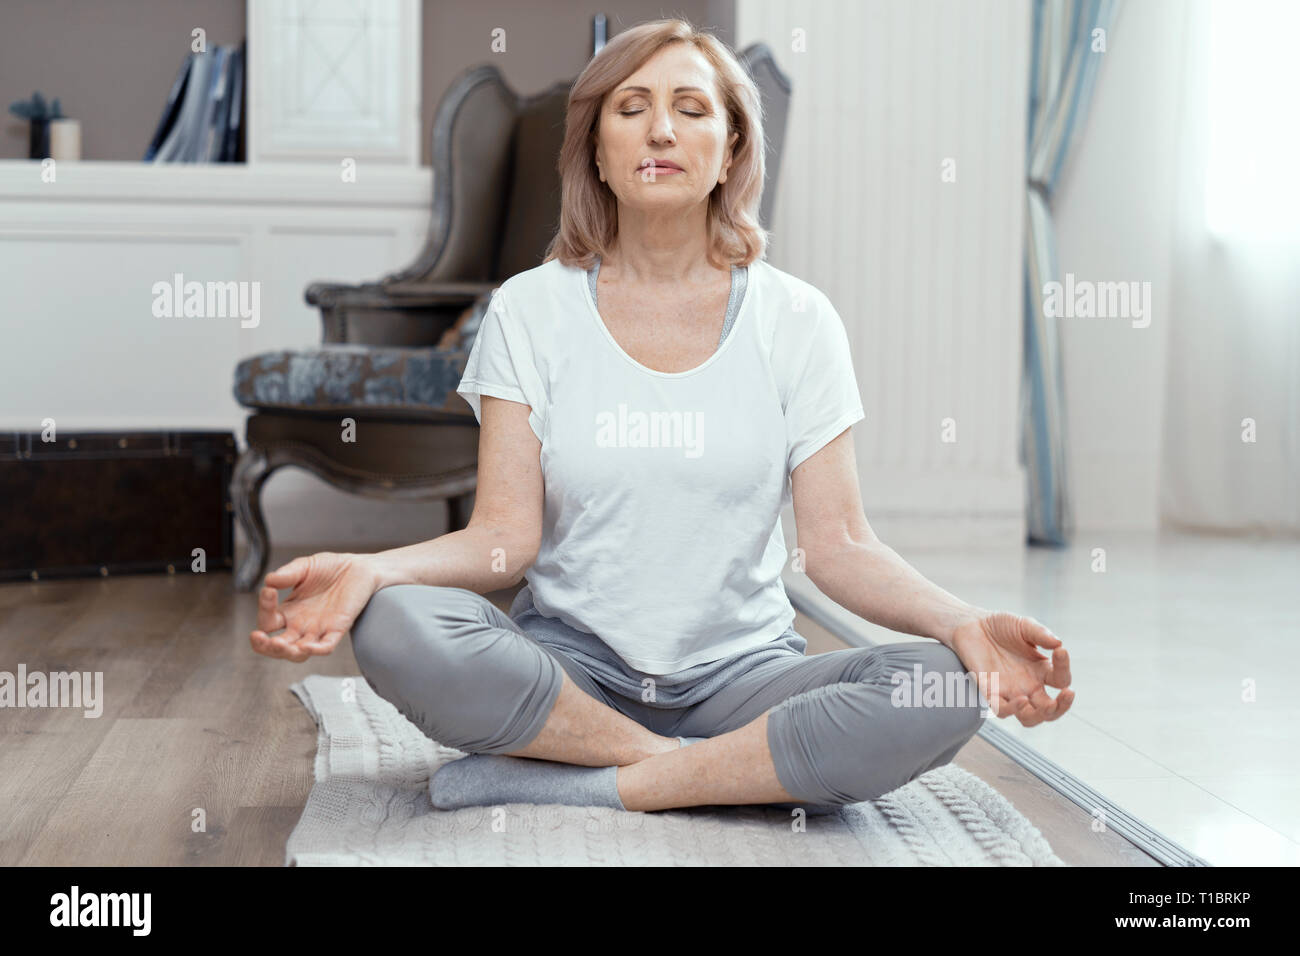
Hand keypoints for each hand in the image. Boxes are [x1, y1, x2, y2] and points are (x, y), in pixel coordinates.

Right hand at [249, 552, 377, 661]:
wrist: (360, 567)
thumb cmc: (331, 568)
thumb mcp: (304, 567)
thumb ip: (287, 574)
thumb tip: (268, 580)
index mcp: (289, 611)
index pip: (267, 621)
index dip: (263, 609)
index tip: (269, 591)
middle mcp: (301, 624)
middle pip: (277, 646)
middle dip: (264, 646)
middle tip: (257, 637)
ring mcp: (319, 629)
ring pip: (298, 652)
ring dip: (287, 652)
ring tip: (279, 645)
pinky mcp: (338, 629)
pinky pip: (326, 646)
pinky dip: (316, 650)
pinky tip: (307, 647)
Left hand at [948, 612, 1073, 724]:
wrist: (971, 624)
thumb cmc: (1000, 626)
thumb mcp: (1024, 626)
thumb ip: (1040, 633)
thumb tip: (1059, 642)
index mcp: (1040, 671)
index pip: (1060, 679)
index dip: (1064, 667)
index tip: (1061, 650)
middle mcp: (1028, 686)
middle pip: (1050, 710)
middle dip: (1061, 707)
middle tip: (1067, 694)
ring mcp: (1009, 691)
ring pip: (1028, 718)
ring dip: (1036, 714)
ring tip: (1038, 701)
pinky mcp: (989, 691)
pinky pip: (999, 708)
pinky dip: (1009, 709)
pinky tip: (1019, 699)